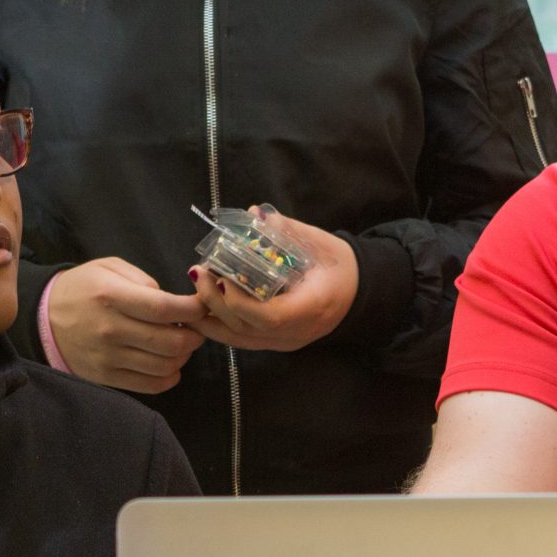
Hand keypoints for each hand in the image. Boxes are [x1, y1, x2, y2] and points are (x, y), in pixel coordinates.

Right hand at [46, 258, 204, 393]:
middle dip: (194, 335)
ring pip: (165, 365)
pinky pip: (150, 385)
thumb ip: (143, 280)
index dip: (193, 309)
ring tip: (181, 344)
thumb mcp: (109, 267)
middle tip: (194, 328)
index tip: (201, 306)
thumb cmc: (82, 288)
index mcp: (111, 296)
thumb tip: (173, 301)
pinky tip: (169, 364)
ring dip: (184, 356)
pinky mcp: (106, 378)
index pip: (164, 308)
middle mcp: (110, 329)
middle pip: (171, 341)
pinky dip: (169, 377)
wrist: (44, 317)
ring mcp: (108, 358)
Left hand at [188, 208, 358, 354]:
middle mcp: (296, 332)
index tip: (222, 276)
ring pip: (239, 340)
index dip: (239, 301)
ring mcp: (285, 342)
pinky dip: (219, 324)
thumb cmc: (341, 267)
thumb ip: (287, 230)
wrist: (360, 294)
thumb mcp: (320, 244)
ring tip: (196, 288)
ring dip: (210, 317)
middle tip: (200, 273)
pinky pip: (242, 340)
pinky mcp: (276, 342)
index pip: (269, 317)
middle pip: (246, 330)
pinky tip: (204, 305)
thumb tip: (254, 213)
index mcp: (313, 307)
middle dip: (215, 303)